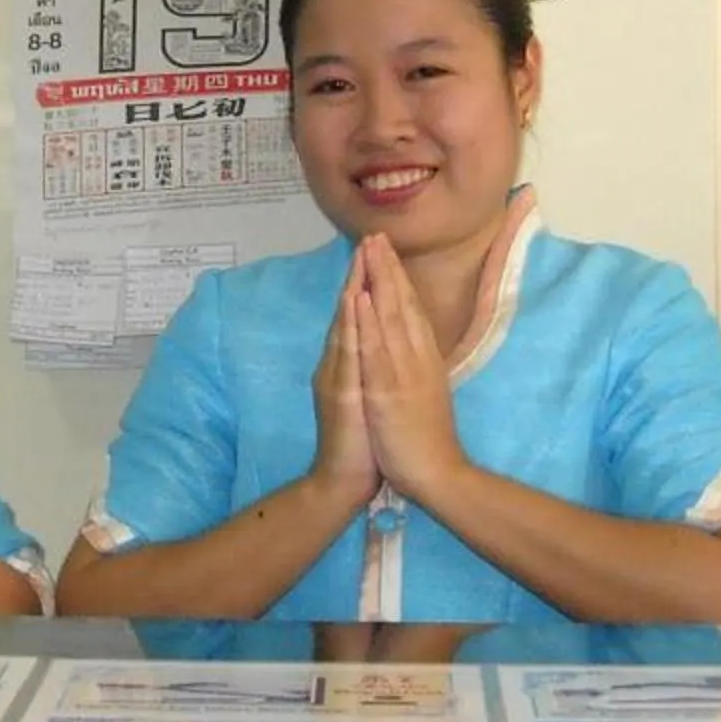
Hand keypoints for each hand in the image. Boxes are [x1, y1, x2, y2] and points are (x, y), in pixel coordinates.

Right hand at [308, 244, 380, 512]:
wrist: (343, 482)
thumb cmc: (362, 445)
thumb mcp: (369, 398)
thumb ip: (370, 370)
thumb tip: (382, 348)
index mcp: (350, 366)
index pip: (360, 318)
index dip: (368, 285)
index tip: (379, 254)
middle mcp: (339, 365)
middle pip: (350, 313)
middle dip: (360, 275)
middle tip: (369, 239)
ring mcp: (338, 377)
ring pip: (347, 325)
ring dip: (354, 288)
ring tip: (361, 257)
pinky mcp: (343, 392)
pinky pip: (348, 350)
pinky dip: (352, 322)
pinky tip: (356, 301)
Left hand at [355, 235, 468, 502]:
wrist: (439, 476)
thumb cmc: (431, 439)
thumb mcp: (428, 393)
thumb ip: (420, 367)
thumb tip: (414, 344)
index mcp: (426, 359)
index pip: (411, 310)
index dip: (398, 278)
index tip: (386, 251)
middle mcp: (418, 358)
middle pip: (402, 304)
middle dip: (387, 268)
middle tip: (375, 235)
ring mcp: (404, 372)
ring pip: (390, 317)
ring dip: (378, 281)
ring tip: (368, 250)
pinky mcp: (390, 390)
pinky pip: (377, 347)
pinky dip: (369, 319)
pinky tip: (362, 296)